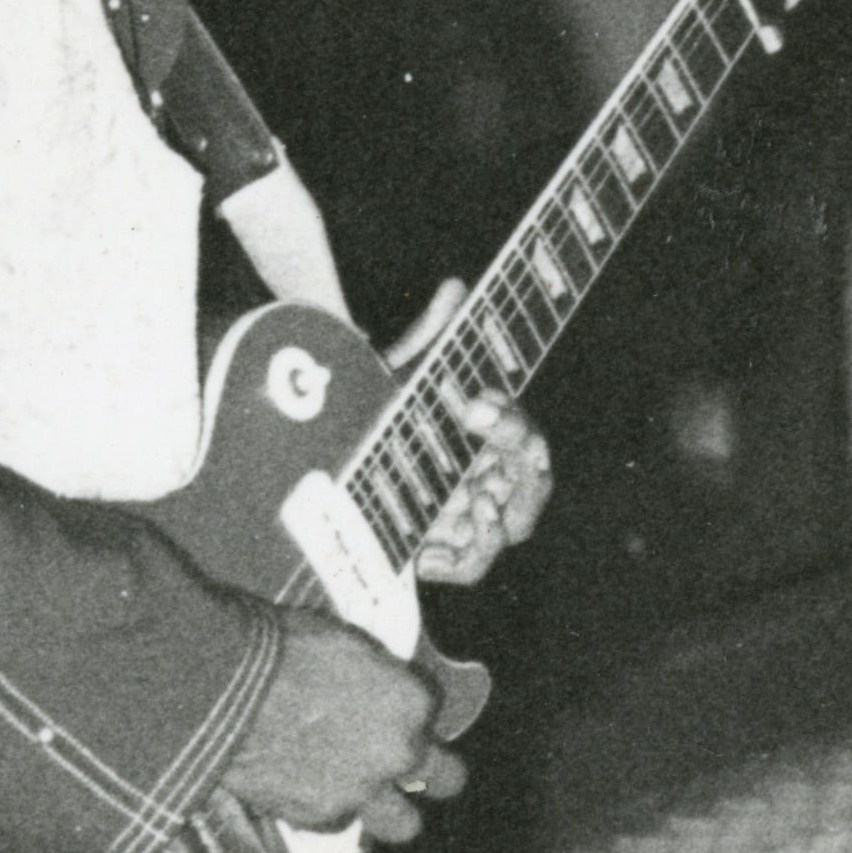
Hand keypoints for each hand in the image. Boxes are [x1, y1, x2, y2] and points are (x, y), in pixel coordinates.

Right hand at [219, 614, 483, 849]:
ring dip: (389, 812)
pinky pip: (339, 826)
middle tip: (400, 766)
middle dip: (429, 774)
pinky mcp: (319, 818)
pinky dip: (327, 814)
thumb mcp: (343, 646)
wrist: (219, 689)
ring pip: (403, 824)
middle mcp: (399, 751)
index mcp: (412, 700)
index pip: (432, 714)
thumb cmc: (275, 650)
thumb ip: (373, 678)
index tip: (387, 714)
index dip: (407, 716)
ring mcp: (363, 790)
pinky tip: (306, 794)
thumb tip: (370, 688)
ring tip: (361, 797)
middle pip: (446, 778)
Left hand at [390, 292, 554, 586]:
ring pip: (508, 528)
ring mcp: (466, 518)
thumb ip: (430, 337)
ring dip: (497, 518)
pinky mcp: (439, 551)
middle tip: (472, 425)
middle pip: (530, 479)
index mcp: (488, 439)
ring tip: (471, 506)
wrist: (321, 457)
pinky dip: (460, 558)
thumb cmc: (371, 417)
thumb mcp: (395, 379)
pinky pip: (469, 567)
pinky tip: (434, 550)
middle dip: (511, 453)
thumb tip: (455, 286)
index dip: (510, 421)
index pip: (524, 435)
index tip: (474, 399)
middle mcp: (486, 478)